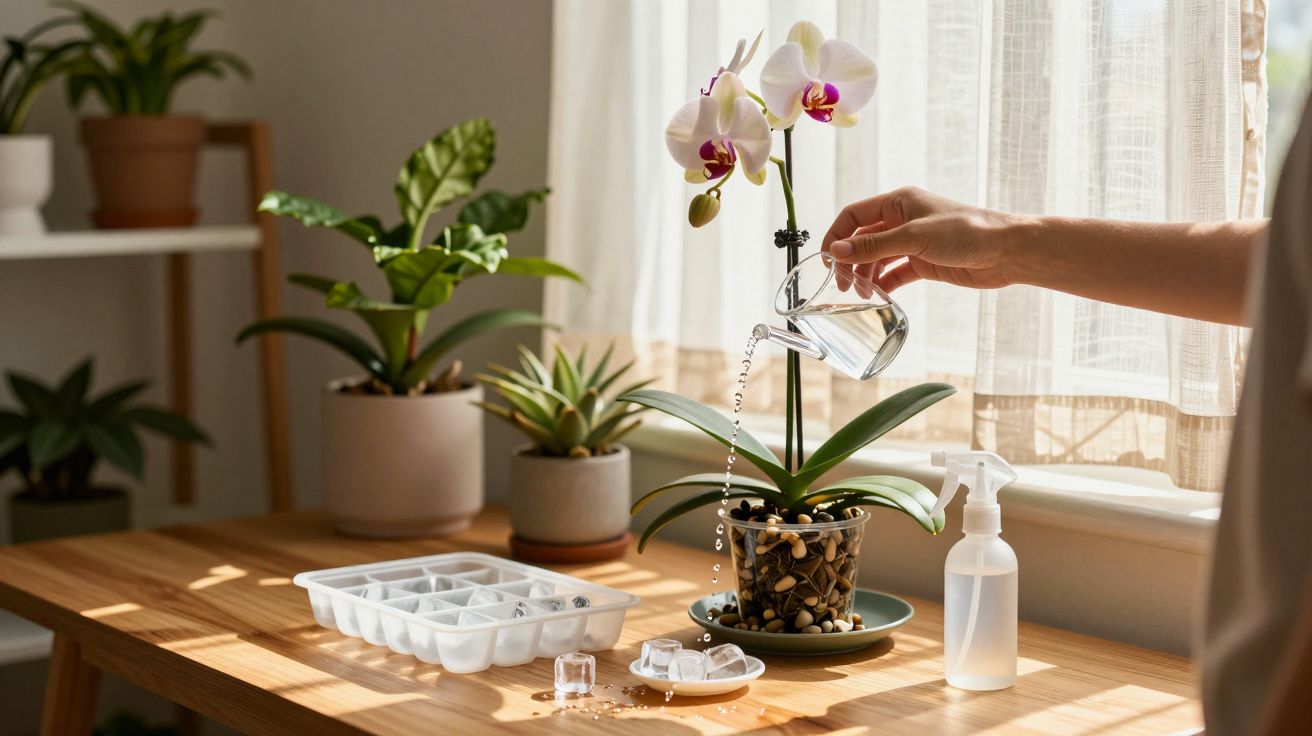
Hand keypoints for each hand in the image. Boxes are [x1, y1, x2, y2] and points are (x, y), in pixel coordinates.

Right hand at [821, 187, 1022, 292]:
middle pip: (862, 240)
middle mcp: (902, 220)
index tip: (825, 260)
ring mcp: (913, 242)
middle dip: (849, 261)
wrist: (1005, 251)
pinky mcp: (924, 262)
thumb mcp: (913, 237)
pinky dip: (884, 284)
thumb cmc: (965, 231)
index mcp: (898, 202)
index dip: (836, 236)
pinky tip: (879, 296)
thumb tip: (836, 252)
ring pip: (877, 258)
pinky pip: (895, 273)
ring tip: (862, 295)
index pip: (853, 216)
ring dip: (866, 275)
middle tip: (843, 285)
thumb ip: (874, 246)